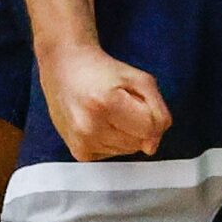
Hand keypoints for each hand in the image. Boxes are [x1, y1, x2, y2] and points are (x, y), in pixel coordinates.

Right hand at [37, 40, 171, 160]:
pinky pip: (113, 155)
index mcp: (104, 102)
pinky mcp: (78, 152)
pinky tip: (98, 123)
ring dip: (124, 134)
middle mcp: (89, 127)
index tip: (134, 99)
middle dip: (136, 124)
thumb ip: (158, 112)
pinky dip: (111, 141)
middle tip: (118, 103)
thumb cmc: (101, 69)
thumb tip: (151, 146)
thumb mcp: (140, 79)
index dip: (150, 113)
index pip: (150, 128)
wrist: (63, 66)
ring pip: (127, 150)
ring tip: (106, 111)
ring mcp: (82, 142)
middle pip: (139, 142)